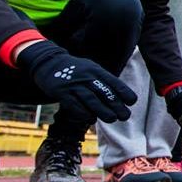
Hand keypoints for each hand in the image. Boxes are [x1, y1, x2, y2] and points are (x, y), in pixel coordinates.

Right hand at [16, 41, 136, 122]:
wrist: (48, 62)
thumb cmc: (75, 70)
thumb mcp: (91, 69)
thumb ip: (103, 81)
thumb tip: (119, 97)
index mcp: (95, 70)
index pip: (112, 81)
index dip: (123, 91)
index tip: (132, 102)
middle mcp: (86, 76)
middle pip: (103, 92)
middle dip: (116, 105)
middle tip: (125, 116)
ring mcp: (73, 84)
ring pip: (90, 100)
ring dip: (102, 111)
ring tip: (112, 119)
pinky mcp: (61, 92)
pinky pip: (74, 105)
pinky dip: (83, 113)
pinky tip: (91, 119)